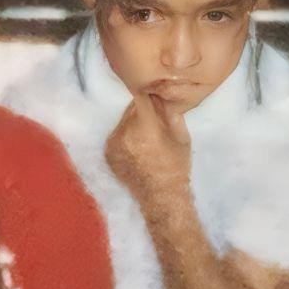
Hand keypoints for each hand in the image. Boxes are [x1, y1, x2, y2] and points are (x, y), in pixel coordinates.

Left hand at [105, 91, 191, 210]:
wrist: (160, 197)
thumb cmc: (175, 166)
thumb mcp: (181, 135)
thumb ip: (170, 112)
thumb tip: (162, 93)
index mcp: (144, 126)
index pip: (140, 97)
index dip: (148, 92)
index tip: (154, 92)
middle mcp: (123, 133)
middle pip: (130, 109)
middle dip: (142, 111)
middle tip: (154, 118)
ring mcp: (112, 144)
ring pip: (122, 122)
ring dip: (133, 123)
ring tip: (147, 137)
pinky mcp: (107, 153)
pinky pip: (116, 135)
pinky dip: (125, 136)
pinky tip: (138, 147)